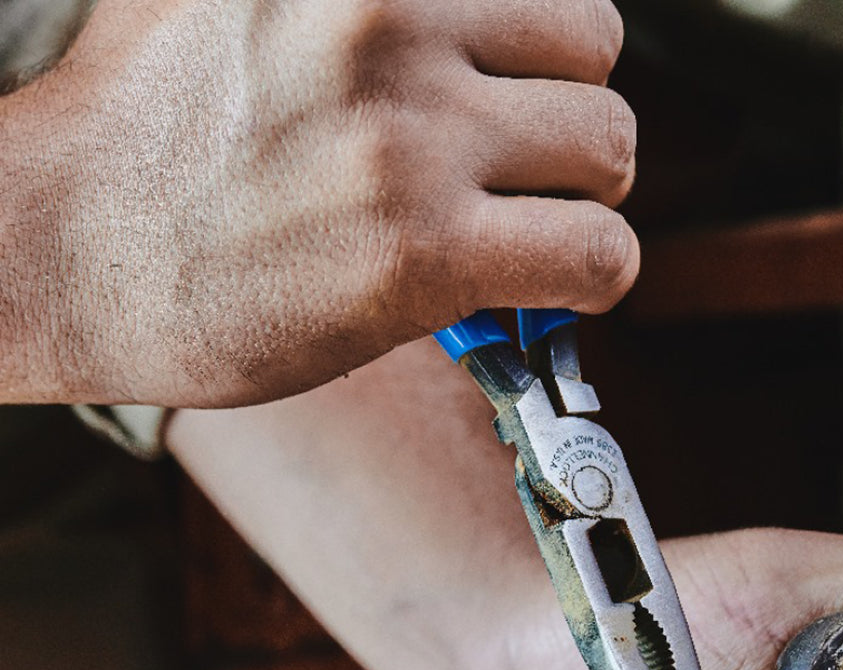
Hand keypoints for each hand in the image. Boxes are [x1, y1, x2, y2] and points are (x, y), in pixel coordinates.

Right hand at [0, 0, 635, 405]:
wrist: (57, 248)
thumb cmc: (147, 140)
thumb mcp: (238, 0)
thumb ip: (357, 0)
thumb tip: (461, 19)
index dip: (539, 48)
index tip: (517, 100)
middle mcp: (390, 21)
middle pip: (593, 47)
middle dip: (568, 121)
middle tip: (520, 175)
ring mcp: (410, 139)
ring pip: (609, 148)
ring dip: (582, 198)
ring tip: (523, 233)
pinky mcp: (425, 255)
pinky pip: (599, 253)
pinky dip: (595, 278)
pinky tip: (548, 291)